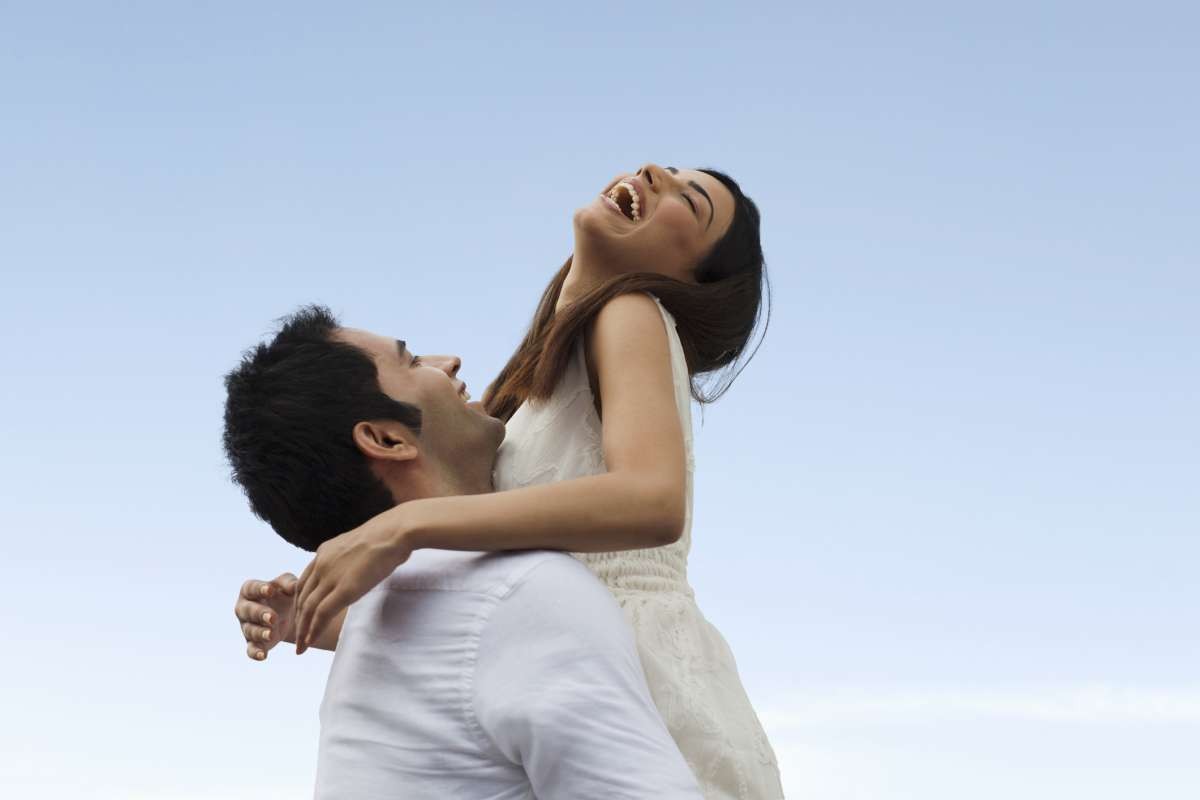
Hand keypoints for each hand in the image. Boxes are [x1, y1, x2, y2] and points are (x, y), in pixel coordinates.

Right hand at [233, 573, 297, 660]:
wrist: (287, 613)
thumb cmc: (284, 593)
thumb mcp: (287, 584)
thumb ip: (289, 583)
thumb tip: (296, 586)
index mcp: (249, 590)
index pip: (251, 588)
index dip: (259, 589)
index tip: (270, 590)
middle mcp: (244, 608)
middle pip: (248, 611)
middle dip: (260, 614)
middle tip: (272, 617)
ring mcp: (246, 626)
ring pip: (250, 630)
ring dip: (260, 633)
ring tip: (271, 635)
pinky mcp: (253, 642)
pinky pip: (251, 649)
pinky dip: (255, 653)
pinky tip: (263, 656)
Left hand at [294, 515, 413, 653]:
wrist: (394, 532)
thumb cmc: (386, 536)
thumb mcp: (358, 545)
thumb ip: (349, 558)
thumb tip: (357, 566)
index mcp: (324, 551)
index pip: (304, 581)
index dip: (300, 601)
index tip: (301, 615)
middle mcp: (322, 564)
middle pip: (302, 597)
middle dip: (298, 619)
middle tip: (297, 637)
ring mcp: (331, 576)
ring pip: (308, 608)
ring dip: (303, 630)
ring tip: (302, 646)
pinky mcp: (344, 589)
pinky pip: (322, 613)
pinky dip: (314, 629)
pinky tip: (310, 641)